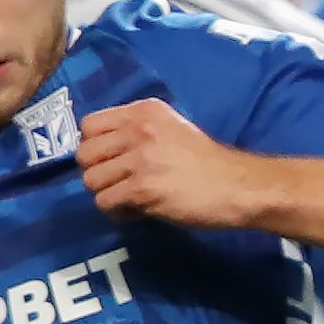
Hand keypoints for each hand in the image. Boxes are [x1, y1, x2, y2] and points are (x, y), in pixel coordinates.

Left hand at [78, 99, 259, 229]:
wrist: (239, 186)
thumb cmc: (208, 163)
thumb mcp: (173, 129)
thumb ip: (140, 132)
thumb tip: (108, 152)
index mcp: (144, 111)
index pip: (88, 125)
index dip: (94, 147)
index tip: (112, 161)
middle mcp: (138, 129)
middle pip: (84, 154)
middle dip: (97, 173)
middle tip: (118, 184)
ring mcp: (140, 159)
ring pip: (92, 181)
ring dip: (107, 195)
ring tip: (129, 200)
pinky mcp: (143, 188)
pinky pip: (106, 202)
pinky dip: (117, 212)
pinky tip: (137, 212)